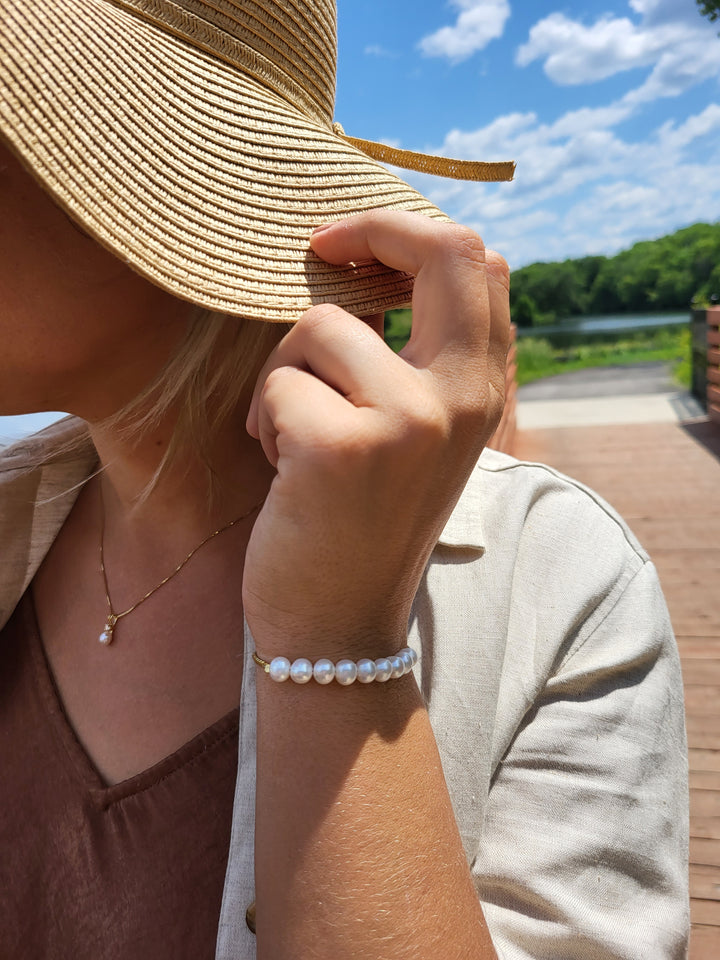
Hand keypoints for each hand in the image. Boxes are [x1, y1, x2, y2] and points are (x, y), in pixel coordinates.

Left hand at [244, 210, 508, 656]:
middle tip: (320, 245)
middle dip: (370, 228)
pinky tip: (283, 468)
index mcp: (483, 392)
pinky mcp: (343, 447)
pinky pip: (278, 382)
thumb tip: (404, 264)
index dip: (412, 232)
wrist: (340, 628)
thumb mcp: (421, 435)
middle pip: (444, 250)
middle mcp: (462, 400)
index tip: (355, 248)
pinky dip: (265, 418)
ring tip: (292, 433)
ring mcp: (409, 422)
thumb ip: (429, 358)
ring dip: (286, 373)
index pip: (481, 263)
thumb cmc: (364, 520)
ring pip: (319, 326)